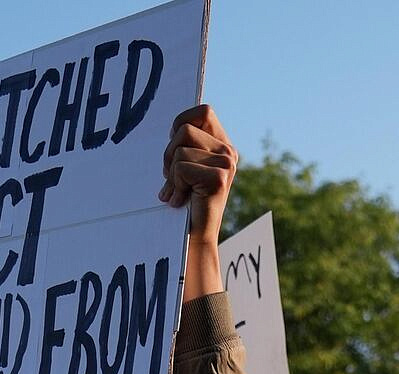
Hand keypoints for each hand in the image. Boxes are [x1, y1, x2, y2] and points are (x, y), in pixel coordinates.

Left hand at [159, 104, 236, 248]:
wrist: (194, 236)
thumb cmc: (186, 201)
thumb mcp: (186, 166)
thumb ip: (186, 145)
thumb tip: (172, 126)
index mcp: (223, 146)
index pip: (204, 110)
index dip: (182, 120)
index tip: (175, 144)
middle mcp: (229, 152)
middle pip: (184, 129)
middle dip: (169, 153)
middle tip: (173, 176)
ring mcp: (227, 164)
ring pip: (179, 149)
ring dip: (171, 172)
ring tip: (179, 190)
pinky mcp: (218, 178)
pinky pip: (180, 166)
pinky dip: (175, 185)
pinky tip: (182, 199)